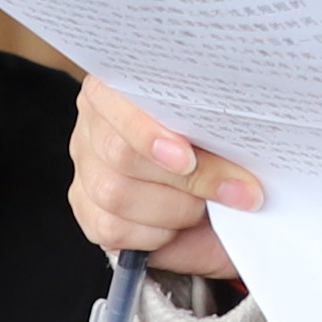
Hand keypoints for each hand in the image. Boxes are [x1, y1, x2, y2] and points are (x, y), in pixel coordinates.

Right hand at [68, 78, 252, 292]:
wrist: (213, 198)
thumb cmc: (216, 150)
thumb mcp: (219, 129)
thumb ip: (216, 127)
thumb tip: (235, 152)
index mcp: (119, 87)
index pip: (116, 100)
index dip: (148, 132)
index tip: (188, 159)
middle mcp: (94, 125)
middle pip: (121, 154)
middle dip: (185, 180)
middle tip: (235, 191)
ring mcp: (87, 170)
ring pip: (115, 194)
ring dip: (174, 208)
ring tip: (205, 207)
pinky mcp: (88, 212)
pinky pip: (113, 228)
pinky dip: (154, 234)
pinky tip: (177, 226)